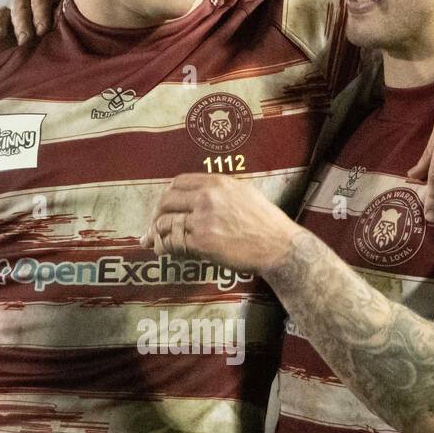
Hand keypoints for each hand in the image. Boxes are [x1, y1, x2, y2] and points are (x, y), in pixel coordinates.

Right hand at [0, 0, 70, 43]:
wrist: (61, 32)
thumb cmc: (70, 22)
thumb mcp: (74, 12)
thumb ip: (74, 3)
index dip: (40, 11)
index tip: (43, 30)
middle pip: (19, 3)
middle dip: (21, 21)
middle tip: (25, 39)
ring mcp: (10, 9)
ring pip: (1, 11)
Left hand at [140, 174, 297, 274]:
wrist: (279, 246)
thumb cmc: (267, 224)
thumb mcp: (245, 194)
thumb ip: (222, 192)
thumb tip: (202, 197)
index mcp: (218, 183)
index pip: (178, 182)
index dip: (168, 194)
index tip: (166, 206)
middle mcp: (207, 198)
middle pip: (166, 201)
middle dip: (156, 214)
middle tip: (155, 225)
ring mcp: (202, 220)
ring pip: (165, 223)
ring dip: (156, 233)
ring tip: (154, 242)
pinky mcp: (201, 242)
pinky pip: (172, 242)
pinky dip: (164, 247)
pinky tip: (164, 251)